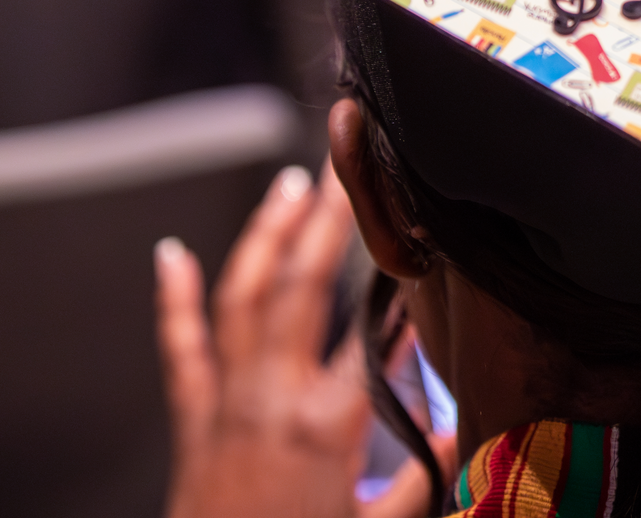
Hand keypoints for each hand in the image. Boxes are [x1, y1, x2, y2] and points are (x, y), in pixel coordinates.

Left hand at [156, 164, 450, 517]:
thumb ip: (428, 473)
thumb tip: (471, 430)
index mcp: (330, 422)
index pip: (373, 330)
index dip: (399, 283)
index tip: (422, 240)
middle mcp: (274, 398)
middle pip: (302, 286)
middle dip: (325, 220)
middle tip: (346, 167)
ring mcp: (228, 404)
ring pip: (242, 298)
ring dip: (264, 236)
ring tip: (288, 187)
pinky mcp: (194, 421)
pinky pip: (181, 346)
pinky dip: (173, 297)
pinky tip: (170, 254)